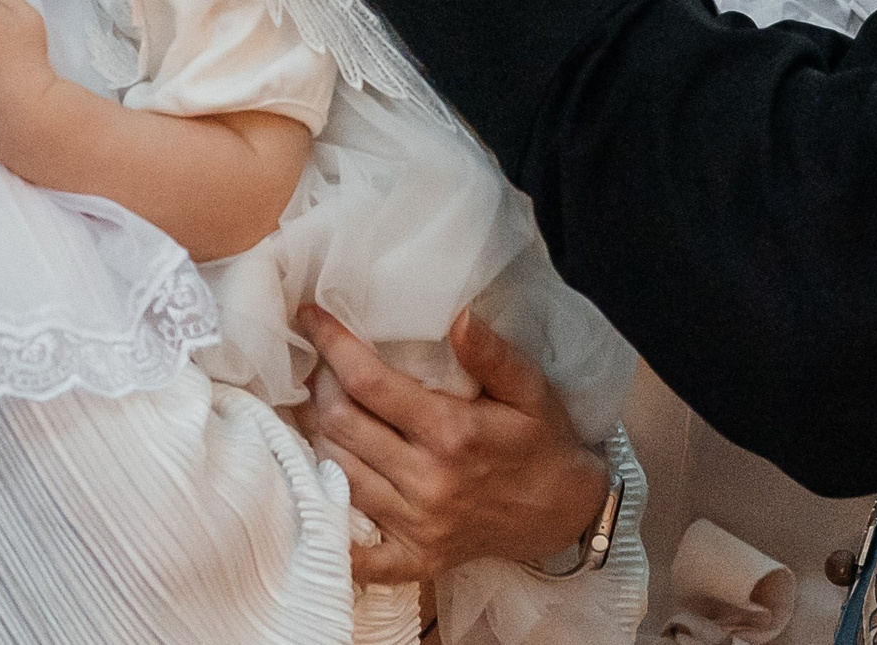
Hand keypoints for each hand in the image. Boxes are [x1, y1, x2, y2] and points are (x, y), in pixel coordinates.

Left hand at [297, 305, 611, 584]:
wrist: (565, 513)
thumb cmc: (543, 443)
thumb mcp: (531, 388)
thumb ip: (491, 354)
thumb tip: (457, 317)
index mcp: (452, 433)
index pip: (370, 383)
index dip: (333, 345)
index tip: (311, 316)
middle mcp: (427, 481)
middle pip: (340, 426)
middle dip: (320, 387)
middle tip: (320, 366)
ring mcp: (417, 526)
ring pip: (335, 475)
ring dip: (316, 437)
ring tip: (317, 410)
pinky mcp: (413, 559)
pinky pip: (354, 552)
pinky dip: (328, 522)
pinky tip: (314, 490)